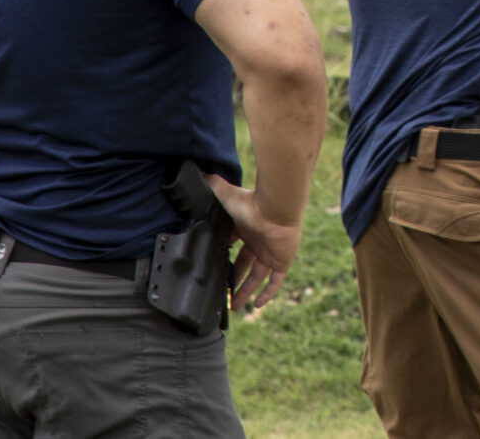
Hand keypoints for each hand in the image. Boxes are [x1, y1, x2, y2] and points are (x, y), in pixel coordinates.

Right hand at [208, 173, 300, 311]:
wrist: (276, 208)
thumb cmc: (251, 201)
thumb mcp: (226, 194)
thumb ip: (212, 184)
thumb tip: (197, 171)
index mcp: (246, 229)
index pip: (234, 246)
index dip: (226, 258)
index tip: (215, 269)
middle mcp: (259, 242)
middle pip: (245, 265)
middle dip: (235, 280)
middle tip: (225, 295)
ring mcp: (271, 252)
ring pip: (258, 277)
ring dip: (247, 292)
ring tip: (236, 307)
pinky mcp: (282, 261)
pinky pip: (276, 282)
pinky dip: (268, 293)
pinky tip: (258, 305)